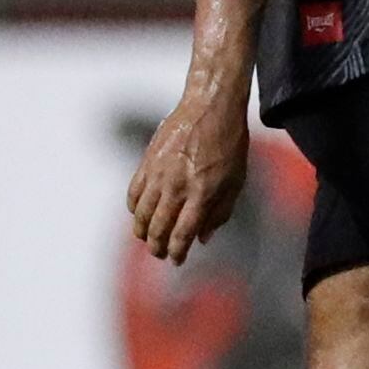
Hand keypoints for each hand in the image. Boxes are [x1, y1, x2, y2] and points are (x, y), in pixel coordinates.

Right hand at [127, 88, 249, 263]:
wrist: (210, 107)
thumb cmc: (229, 145)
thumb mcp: (235, 181)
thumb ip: (219, 213)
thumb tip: (202, 238)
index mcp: (202, 194)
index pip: (182, 234)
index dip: (177, 252)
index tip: (177, 260)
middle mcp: (178, 187)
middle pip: (158, 228)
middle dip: (157, 247)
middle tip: (159, 254)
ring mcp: (159, 174)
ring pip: (141, 214)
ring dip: (142, 232)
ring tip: (146, 239)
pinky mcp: (147, 161)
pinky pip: (133, 192)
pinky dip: (134, 209)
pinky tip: (139, 215)